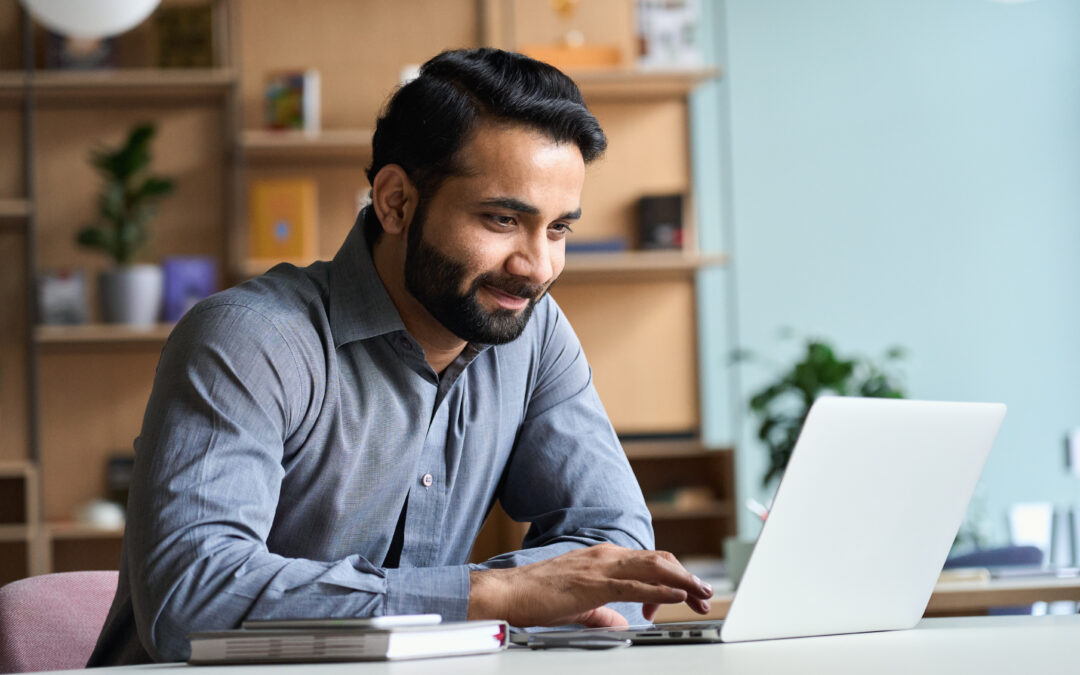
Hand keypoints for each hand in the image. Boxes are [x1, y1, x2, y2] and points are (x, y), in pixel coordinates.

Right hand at [467, 543, 712, 626]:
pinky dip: (661, 589)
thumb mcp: (579, 605)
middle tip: (705, 595)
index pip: (649, 562)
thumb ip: (603, 612)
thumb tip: (622, 623)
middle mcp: (606, 555)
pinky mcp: (594, 583)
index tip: (686, 596)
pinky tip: (677, 596)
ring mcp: (601, 566)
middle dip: (686, 577)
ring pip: (654, 568)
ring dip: (682, 581)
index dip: (673, 577)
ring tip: (702, 593)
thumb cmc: (536, 597)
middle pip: (659, 561)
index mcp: (603, 558)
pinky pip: (636, 584)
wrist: (508, 593)